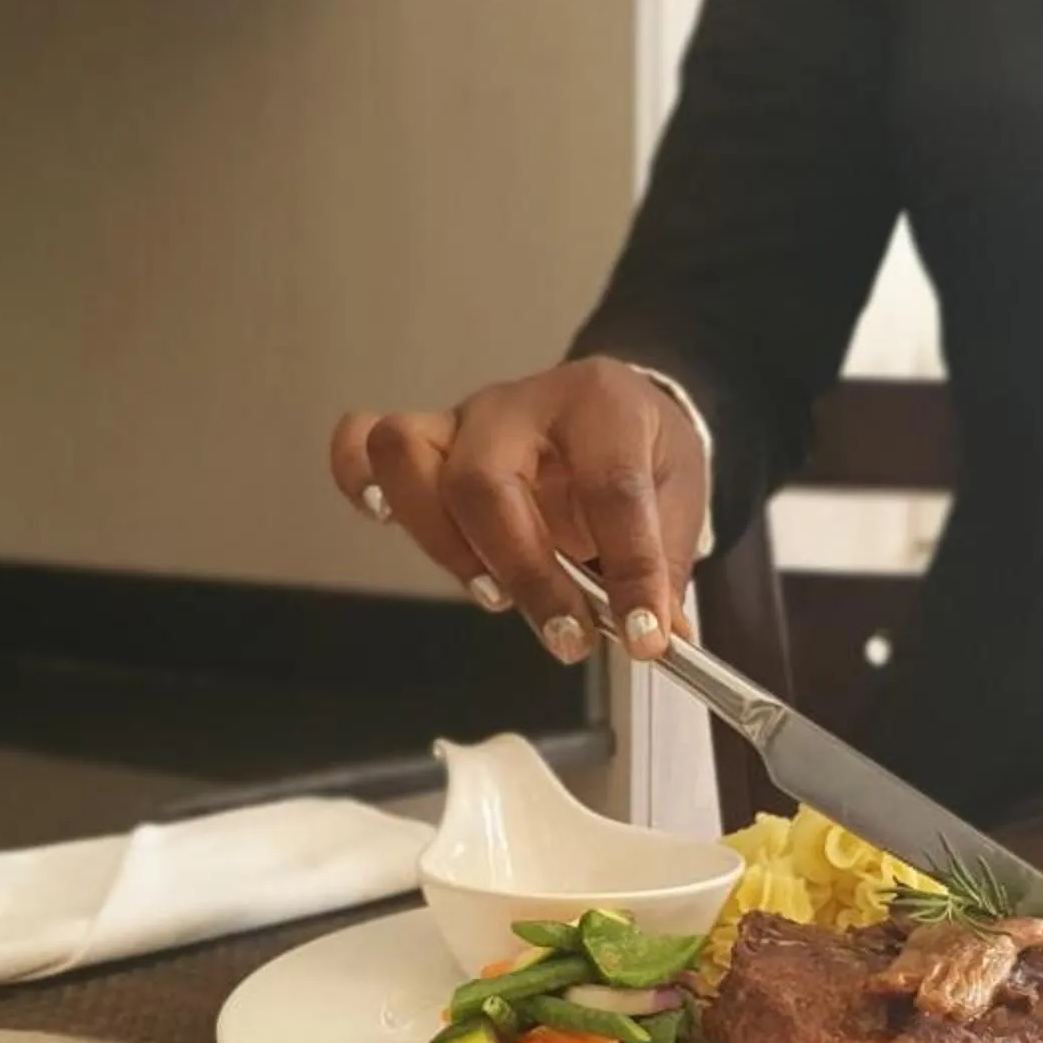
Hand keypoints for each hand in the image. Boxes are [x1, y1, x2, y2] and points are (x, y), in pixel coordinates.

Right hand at [328, 358, 709, 663]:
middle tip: (568, 634)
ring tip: (497, 595)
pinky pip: (363, 447)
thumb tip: (657, 637)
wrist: (612, 409)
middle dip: (524, 574)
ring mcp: (465, 422)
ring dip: (446, 546)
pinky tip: (385, 522)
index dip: (630, 570)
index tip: (646, 636)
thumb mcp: (679, 495)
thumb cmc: (639, 451)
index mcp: (602, 407)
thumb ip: (662, 565)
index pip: (610, 488)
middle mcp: (522, 405)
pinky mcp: (429, 445)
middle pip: (484, 481)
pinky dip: (362, 486)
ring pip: (409, 459)